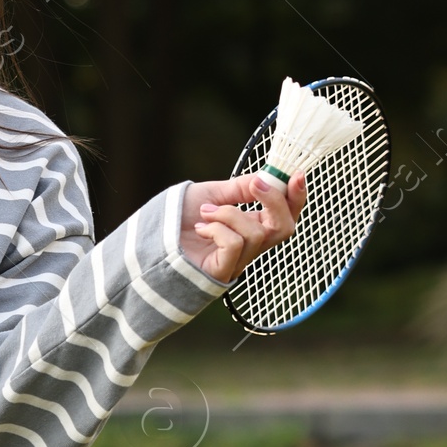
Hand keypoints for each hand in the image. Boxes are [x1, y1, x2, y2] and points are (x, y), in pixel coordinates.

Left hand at [180, 171, 305, 286]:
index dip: (296, 197)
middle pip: (284, 229)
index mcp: (251, 226)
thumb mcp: (213, 194)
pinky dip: (218, 229)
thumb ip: (240, 188)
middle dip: (275, 202)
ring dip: (229, 214)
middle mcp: (249, 247)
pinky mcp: (222, 272)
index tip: (297, 175)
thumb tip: (267, 177)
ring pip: (257, 234)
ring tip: (205, 212)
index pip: (286, 215)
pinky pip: (236, 244)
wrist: (150, 237)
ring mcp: (237, 262)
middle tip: (255, 185)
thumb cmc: (178, 219)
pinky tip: (200, 229)